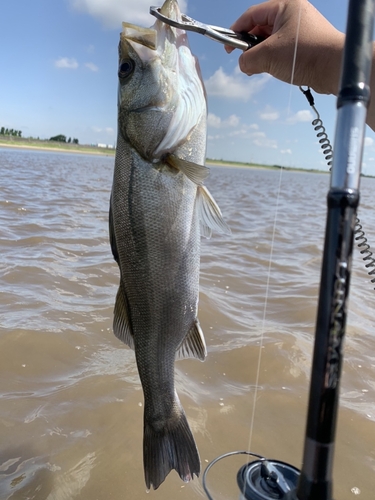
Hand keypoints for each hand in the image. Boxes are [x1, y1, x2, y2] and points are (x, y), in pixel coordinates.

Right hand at [226, 0, 344, 94]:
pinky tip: (268, 69)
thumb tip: (242, 64)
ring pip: (271, 39)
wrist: (334, 68)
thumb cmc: (306, 54)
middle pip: (261, 27)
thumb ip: (248, 58)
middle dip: (249, 45)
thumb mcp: (268, 56)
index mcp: (284, 6)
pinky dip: (272, 58)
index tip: (228, 46)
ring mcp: (300, 29)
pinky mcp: (305, 44)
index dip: (237, 31)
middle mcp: (293, 14)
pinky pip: (281, 48)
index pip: (252, 15)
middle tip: (243, 60)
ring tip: (256, 68)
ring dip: (260, 54)